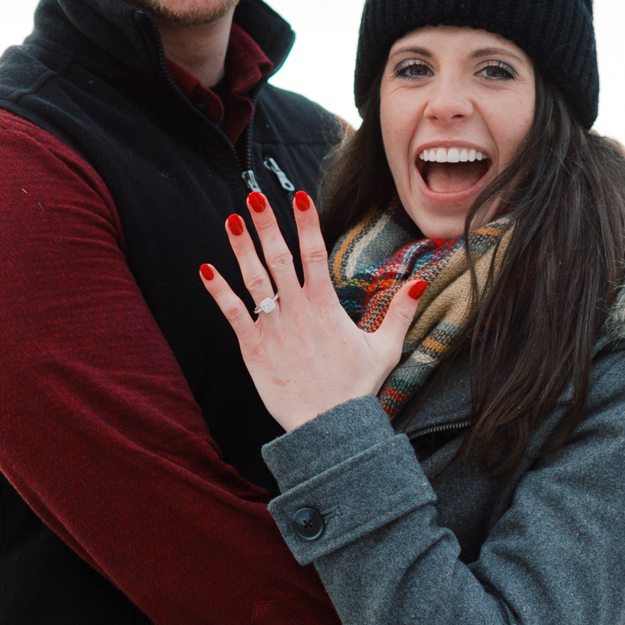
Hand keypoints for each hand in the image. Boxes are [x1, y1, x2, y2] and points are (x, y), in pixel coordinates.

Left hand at [199, 190, 426, 430]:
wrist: (328, 427)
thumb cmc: (356, 389)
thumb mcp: (385, 348)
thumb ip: (400, 312)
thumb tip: (419, 281)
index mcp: (326, 306)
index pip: (315, 253)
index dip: (307, 223)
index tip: (300, 196)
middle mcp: (297, 310)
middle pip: (279, 257)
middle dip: (267, 224)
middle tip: (256, 196)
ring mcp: (273, 327)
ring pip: (254, 279)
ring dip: (241, 248)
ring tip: (231, 219)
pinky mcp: (253, 347)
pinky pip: (232, 313)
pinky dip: (218, 292)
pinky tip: (205, 270)